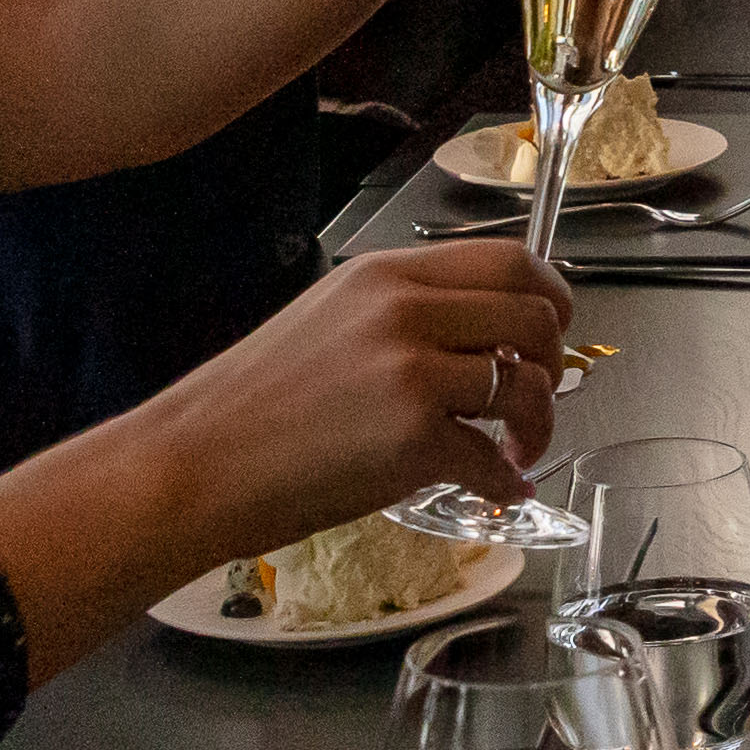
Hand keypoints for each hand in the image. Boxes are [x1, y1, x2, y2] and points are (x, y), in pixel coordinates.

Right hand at [171, 233, 577, 552]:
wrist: (194, 465)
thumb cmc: (251, 405)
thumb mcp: (330, 320)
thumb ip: (405, 314)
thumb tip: (483, 340)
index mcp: (386, 274)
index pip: (509, 259)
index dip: (551, 296)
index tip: (553, 328)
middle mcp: (406, 309)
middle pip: (534, 315)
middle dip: (555, 361)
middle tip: (538, 396)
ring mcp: (412, 371)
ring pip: (528, 385)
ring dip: (539, 424)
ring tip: (517, 450)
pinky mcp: (412, 438)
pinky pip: (493, 459)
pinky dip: (505, 482)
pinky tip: (497, 491)